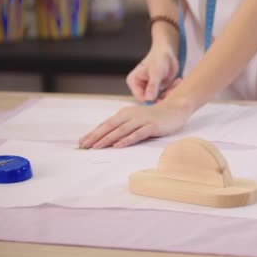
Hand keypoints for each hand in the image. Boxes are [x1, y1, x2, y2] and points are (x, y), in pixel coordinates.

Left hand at [78, 100, 192, 148]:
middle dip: (96, 136)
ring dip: (108, 139)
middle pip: (110, 126)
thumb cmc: (153, 118)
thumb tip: (108, 138)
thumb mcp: (136, 120)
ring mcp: (141, 120)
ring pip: (121, 130)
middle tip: (84, 145)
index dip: (93, 132)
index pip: (106, 124)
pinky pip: (137, 134)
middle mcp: (131, 115)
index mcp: (125, 113)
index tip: (82, 142)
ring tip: (96, 147)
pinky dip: (126, 140)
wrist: (174, 110)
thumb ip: (124, 126)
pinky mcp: (151, 126)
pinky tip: (118, 146)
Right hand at [127, 41, 178, 102]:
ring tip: (176, 83)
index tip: (162, 99)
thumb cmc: (159, 59)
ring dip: (169, 93)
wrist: (167, 52)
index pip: (140, 98)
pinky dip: (173, 90)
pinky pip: (166, 95)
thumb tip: (148, 99)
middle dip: (162, 97)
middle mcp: (140, 87)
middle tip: (172, 91)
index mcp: (134, 82)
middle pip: (150, 100)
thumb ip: (152, 86)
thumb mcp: (156, 72)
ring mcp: (150, 89)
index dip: (151, 101)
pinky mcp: (159, 89)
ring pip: (159, 99)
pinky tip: (178, 81)